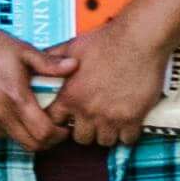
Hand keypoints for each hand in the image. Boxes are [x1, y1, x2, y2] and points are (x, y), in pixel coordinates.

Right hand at [0, 6, 59, 148]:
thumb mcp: (22, 51)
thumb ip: (49, 64)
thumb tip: (73, 66)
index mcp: (15, 98)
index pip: (44, 133)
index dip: (59, 135)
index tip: (64, 128)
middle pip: (31, 145)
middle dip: (47, 141)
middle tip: (53, 129)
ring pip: (13, 140)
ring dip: (26, 134)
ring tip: (31, 117)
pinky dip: (8, 128)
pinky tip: (10, 111)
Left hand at [52, 10, 170, 147]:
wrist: (138, 39)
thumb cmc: (106, 40)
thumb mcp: (73, 47)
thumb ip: (55, 58)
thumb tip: (41, 62)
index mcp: (70, 96)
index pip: (54, 122)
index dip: (60, 122)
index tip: (68, 118)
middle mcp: (87, 111)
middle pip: (80, 138)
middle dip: (85, 130)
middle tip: (92, 121)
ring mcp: (110, 117)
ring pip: (104, 142)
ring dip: (106, 133)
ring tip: (110, 122)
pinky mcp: (133, 118)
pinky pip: (127, 140)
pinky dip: (128, 134)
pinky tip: (128, 123)